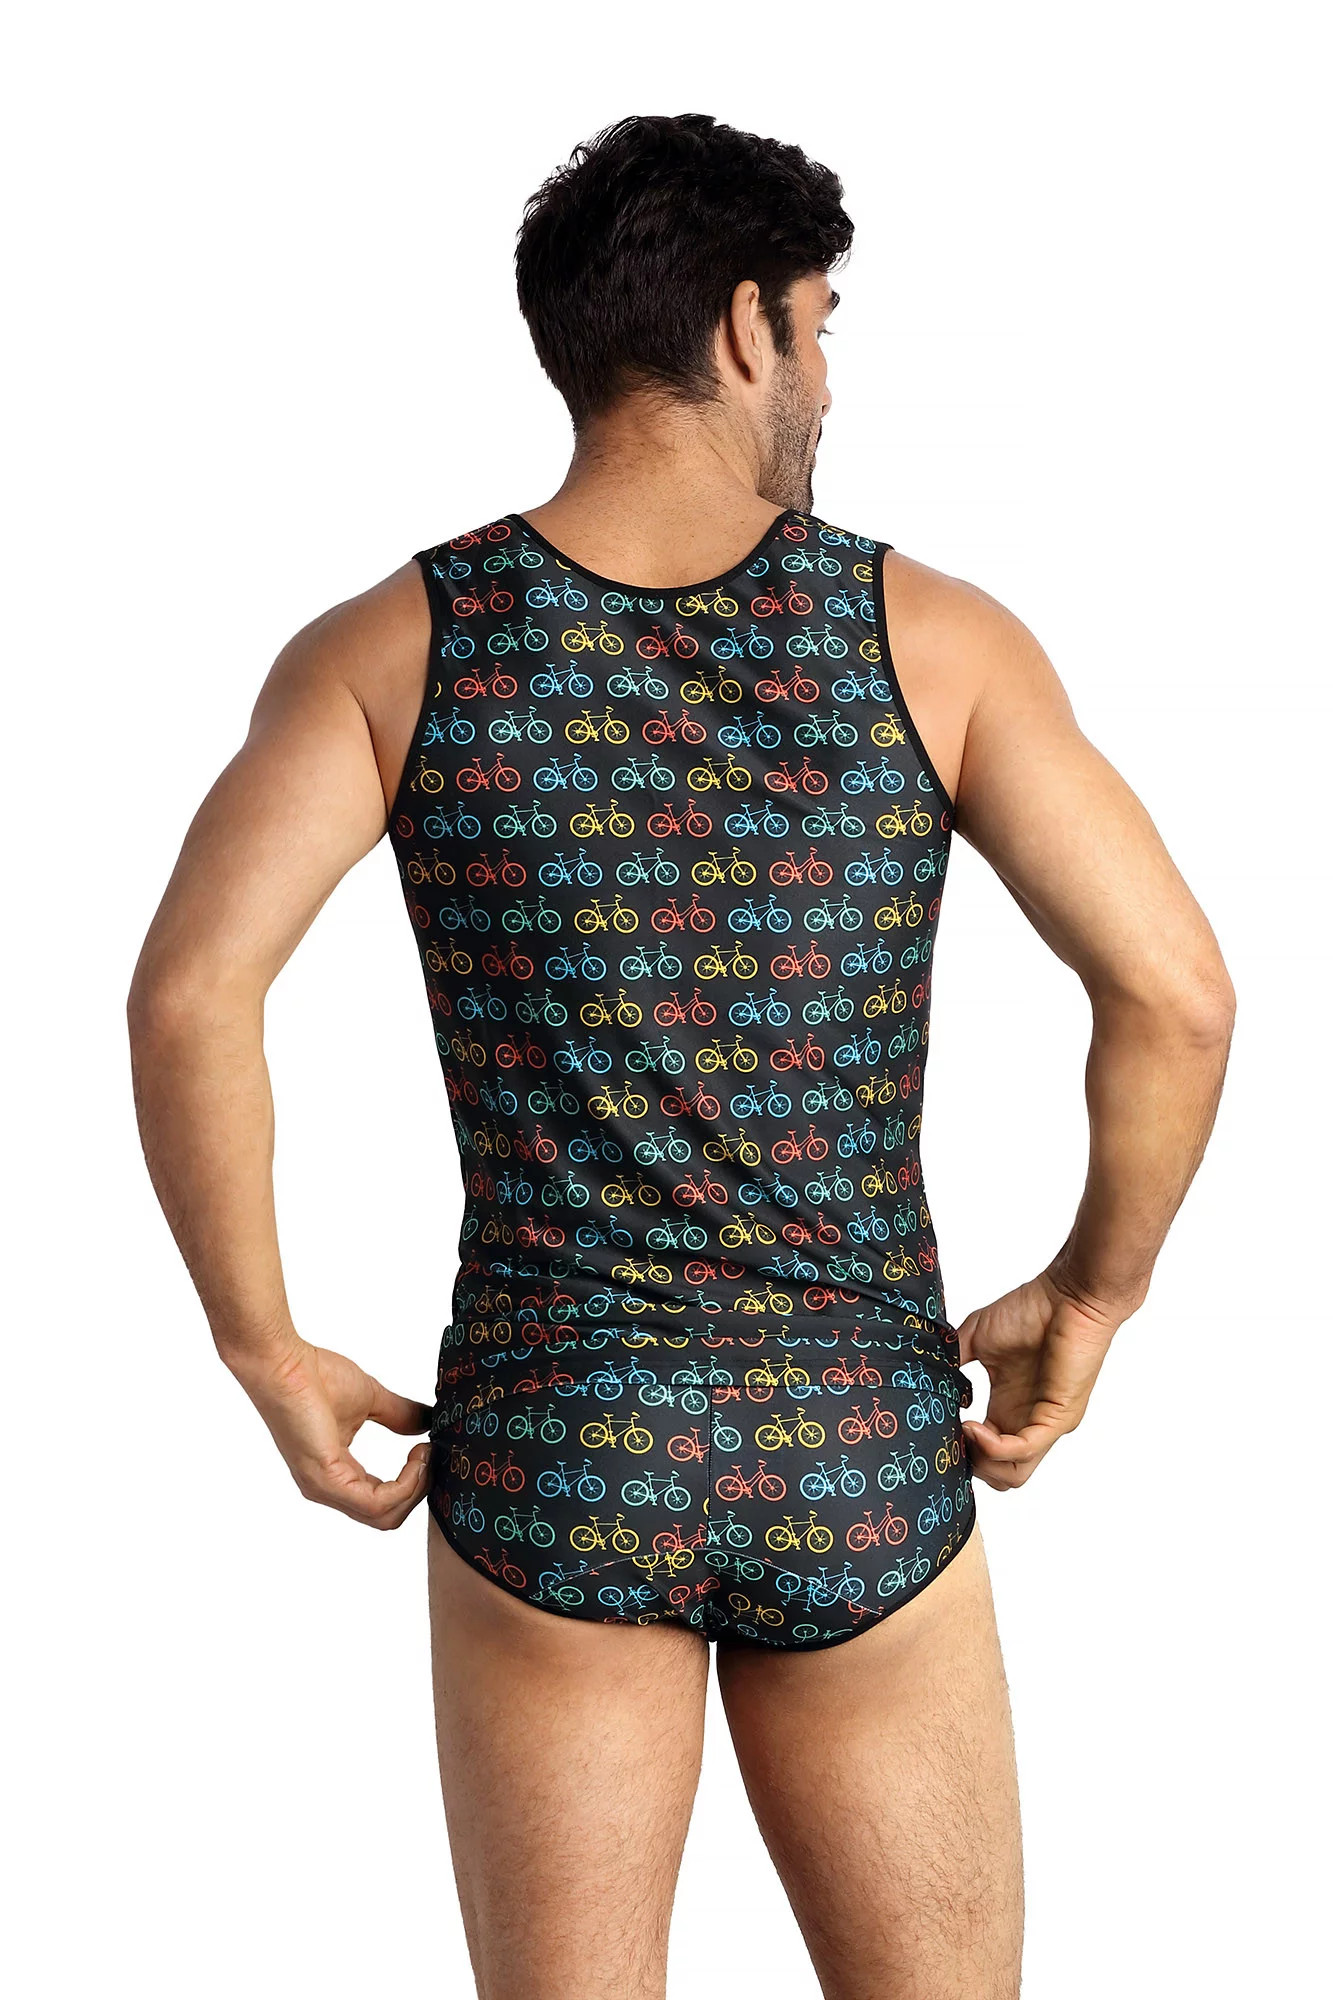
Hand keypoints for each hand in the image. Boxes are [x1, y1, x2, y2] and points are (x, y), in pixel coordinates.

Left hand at [229, 1334, 433, 1528]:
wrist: (284, 1363)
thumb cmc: (315, 1376)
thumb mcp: (371, 1399)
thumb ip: (399, 1416)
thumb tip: (429, 1422)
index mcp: (336, 1475)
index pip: (382, 1502)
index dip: (414, 1482)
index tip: (428, 1449)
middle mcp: (329, 1489)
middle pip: (388, 1517)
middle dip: (420, 1490)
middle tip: (431, 1454)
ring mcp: (325, 1488)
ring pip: (385, 1516)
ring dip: (417, 1486)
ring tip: (424, 1452)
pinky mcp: (327, 1480)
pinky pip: (377, 1502)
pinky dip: (405, 1484)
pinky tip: (415, 1455)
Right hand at [956, 1269, 1125, 1490]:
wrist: (1069, 1294)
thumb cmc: (1032, 1311)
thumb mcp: (977, 1337)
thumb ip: (953, 1359)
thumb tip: (922, 1374)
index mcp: (1009, 1408)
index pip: (984, 1453)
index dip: (960, 1450)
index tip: (937, 1430)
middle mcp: (1026, 1422)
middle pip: (998, 1474)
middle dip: (969, 1464)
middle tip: (950, 1438)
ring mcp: (1044, 1425)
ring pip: (1013, 1475)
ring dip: (981, 1462)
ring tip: (964, 1432)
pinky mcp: (1058, 1419)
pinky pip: (1025, 1451)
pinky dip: (995, 1448)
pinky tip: (975, 1427)